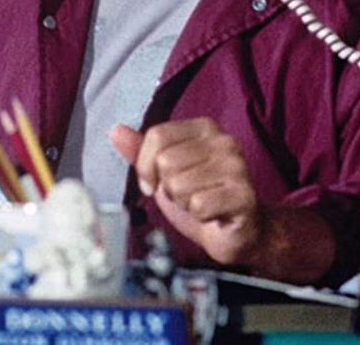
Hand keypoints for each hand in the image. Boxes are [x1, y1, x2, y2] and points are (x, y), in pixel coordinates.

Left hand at [109, 118, 264, 266]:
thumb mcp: (166, 173)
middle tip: (188, 195)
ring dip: (184, 203)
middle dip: (169, 187)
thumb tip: (116, 131)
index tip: (155, 182)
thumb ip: (142, 152)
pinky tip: (213, 214)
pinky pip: (198, 205)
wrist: (238, 232)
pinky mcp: (244, 194)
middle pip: (166, 161)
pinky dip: (199, 216)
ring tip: (202, 204)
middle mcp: (224, 141)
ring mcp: (237, 167)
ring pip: (179, 185)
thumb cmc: (202, 198)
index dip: (146, 166)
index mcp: (205, 128)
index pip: (157, 135)